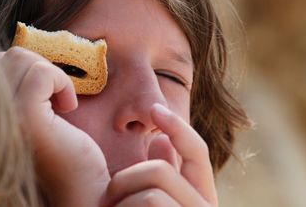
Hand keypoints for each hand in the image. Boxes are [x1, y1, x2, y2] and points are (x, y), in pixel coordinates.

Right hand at [0, 47, 109, 205]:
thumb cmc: (62, 149)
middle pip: (9, 56)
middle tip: (54, 97)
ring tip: (60, 103)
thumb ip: (18, 85)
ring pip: (22, 59)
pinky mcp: (27, 119)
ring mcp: (4, 116)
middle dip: (40, 69)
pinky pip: (43, 73)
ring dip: (51, 75)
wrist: (80, 187)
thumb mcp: (34, 109)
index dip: (27, 69)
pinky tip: (69, 106)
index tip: (44, 94)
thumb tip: (23, 53)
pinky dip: (63, 82)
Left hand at [101, 103, 217, 206]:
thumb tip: (161, 141)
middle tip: (106, 198)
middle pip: (161, 172)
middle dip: (124, 181)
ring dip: (120, 204)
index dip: (177, 127)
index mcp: (199, 199)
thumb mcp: (147, 195)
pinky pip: (150, 201)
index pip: (198, 153)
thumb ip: (162, 171)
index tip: (154, 108)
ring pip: (152, 193)